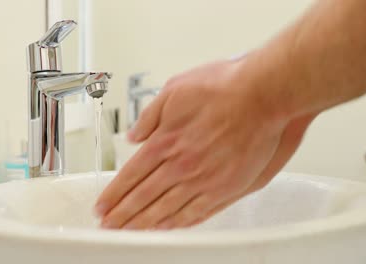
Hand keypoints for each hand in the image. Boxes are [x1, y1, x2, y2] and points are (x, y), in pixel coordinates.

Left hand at [95, 59, 314, 229]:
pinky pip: (197, 212)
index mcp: (166, 142)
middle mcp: (181, 165)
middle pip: (143, 197)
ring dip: (144, 223)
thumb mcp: (175, 89)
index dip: (114, 194)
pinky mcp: (226, 188)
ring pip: (166, 209)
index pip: (131, 176)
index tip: (103, 206)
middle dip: (122, 214)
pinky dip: (178, 223)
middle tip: (109, 226)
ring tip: (130, 231)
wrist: (262, 95)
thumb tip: (134, 135)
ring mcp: (203, 180)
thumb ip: (150, 116)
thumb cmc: (223, 88)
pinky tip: (167, 227)